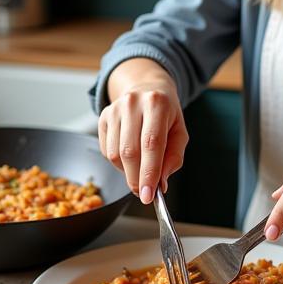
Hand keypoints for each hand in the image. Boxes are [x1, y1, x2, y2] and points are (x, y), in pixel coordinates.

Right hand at [99, 59, 188, 202]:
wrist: (146, 88)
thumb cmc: (166, 114)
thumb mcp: (179, 132)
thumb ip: (173, 158)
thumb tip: (160, 183)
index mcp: (157, 104)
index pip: (151, 144)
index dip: (149, 173)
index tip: (148, 195)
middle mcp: (133, 103)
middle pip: (130, 152)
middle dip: (136, 179)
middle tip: (144, 192)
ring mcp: (114, 109)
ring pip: (115, 154)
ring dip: (127, 172)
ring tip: (140, 168)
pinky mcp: (103, 117)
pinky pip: (107, 151)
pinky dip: (118, 163)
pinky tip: (129, 156)